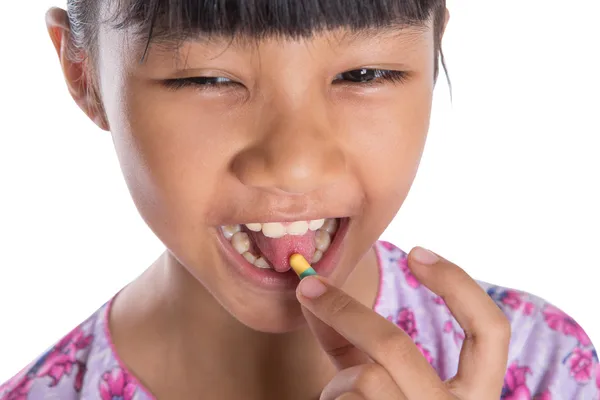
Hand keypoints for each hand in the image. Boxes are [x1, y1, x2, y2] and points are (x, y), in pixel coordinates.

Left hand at [296, 247, 510, 399]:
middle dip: (343, 310)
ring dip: (336, 381)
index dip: (459, 284)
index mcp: (473, 396)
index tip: (416, 252)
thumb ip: (350, 336)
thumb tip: (311, 288)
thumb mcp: (375, 376)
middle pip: (395, 346)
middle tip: (308, 286)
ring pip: (364, 378)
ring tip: (339, 398)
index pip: (492, 331)